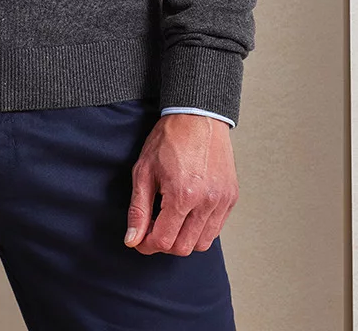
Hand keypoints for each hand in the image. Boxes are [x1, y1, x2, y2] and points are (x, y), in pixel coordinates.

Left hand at [124, 113, 238, 254]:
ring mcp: (221, 201)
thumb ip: (139, 209)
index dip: (147, 245)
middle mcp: (206, 202)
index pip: (164, 241)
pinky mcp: (231, 198)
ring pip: (202, 243)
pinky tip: (188, 212)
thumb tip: (133, 239)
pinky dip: (200, 229)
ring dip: (183, 239)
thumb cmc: (169, 139)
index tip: (138, 239)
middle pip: (183, 247)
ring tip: (171, 219)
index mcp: (182, 195)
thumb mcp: (144, 170)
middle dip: (164, 244)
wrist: (197, 116)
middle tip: (153, 228)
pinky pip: (216, 228)